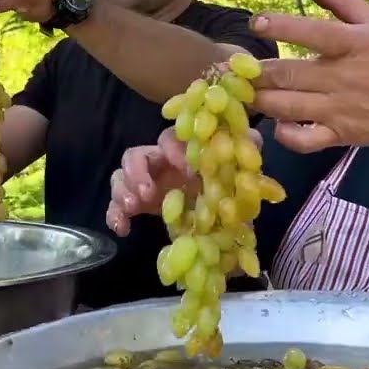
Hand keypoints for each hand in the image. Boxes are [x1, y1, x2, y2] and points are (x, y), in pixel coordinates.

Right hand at [105, 126, 263, 235]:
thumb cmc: (226, 188)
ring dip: (122, 190)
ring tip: (132, 208)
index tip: (187, 169)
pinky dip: (114, 215)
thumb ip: (245, 153)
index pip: (168, 139)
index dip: (174, 150)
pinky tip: (122, 229)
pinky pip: (115, 206)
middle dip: (137, 173)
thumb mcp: (239, 172)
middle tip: (147, 194)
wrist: (219, 217)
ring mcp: (144, 184)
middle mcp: (158, 164)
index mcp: (181, 153)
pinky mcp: (137, 206)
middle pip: (134, 155)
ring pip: (119, 177)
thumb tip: (254, 139)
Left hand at [250, 0, 368, 155]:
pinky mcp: (337, 135)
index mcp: (354, 45)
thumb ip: (340, 0)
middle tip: (233, 69)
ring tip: (243, 92)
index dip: (283, 27)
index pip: (315, 33)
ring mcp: (338, 109)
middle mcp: (343, 78)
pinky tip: (276, 123)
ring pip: (288, 106)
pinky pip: (304, 139)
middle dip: (256, 72)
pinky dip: (285, 134)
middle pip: (290, 75)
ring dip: (260, 100)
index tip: (257, 23)